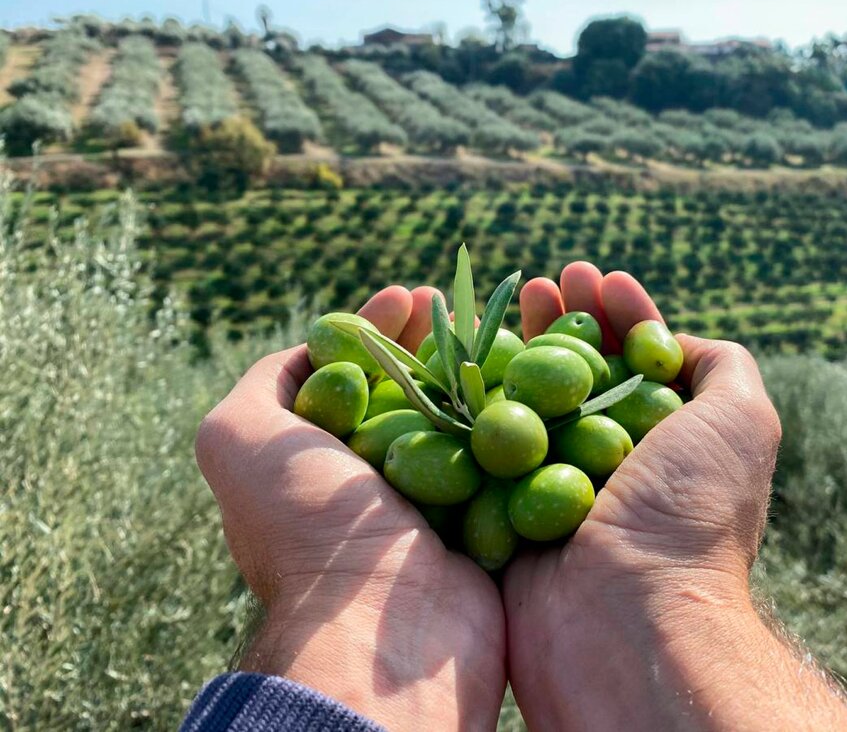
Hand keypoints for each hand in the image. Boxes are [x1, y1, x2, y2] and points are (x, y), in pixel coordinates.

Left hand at [195, 285, 504, 729]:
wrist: (385, 626)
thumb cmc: (309, 525)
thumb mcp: (238, 438)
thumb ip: (258, 386)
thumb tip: (305, 353)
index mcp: (319, 463)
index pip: (350, 374)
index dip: (375, 327)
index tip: (407, 295)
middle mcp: (375, 482)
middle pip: (408, 388)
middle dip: (428, 339)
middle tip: (454, 302)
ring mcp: (435, 505)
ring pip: (460, 417)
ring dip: (476, 368)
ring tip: (498, 325)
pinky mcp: (487, 524)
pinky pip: (505, 458)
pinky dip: (516, 417)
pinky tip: (532, 376)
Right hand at [507, 263, 846, 730]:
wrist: (627, 613)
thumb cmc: (691, 510)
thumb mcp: (742, 421)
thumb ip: (724, 367)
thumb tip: (679, 341)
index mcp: (666, 443)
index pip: (641, 361)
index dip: (621, 315)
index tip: (600, 279)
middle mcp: (611, 462)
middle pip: (582, 372)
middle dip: (566, 320)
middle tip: (546, 282)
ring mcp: (555, 485)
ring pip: (532, 399)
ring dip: (521, 344)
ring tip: (512, 297)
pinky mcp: (504, 510)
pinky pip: (485, 444)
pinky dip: (476, 398)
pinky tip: (467, 354)